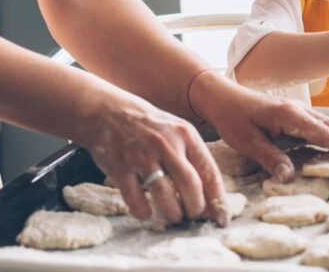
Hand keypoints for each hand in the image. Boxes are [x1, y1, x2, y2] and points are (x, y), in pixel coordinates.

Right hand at [78, 88, 227, 226]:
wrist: (107, 111)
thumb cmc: (147, 125)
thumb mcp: (175, 129)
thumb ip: (190, 155)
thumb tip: (208, 192)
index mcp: (185, 135)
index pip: (209, 172)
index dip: (218, 199)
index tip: (222, 218)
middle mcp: (166, 144)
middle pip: (191, 186)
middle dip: (196, 208)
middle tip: (193, 215)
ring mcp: (142, 156)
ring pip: (165, 197)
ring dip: (172, 213)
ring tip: (173, 215)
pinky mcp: (120, 168)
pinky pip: (136, 201)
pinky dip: (144, 212)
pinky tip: (146, 212)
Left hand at [190, 73, 328, 182]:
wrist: (220, 96)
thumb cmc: (232, 118)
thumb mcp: (247, 141)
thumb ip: (270, 158)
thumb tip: (291, 177)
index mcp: (291, 115)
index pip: (326, 134)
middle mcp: (300, 111)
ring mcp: (298, 111)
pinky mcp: (294, 115)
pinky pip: (321, 126)